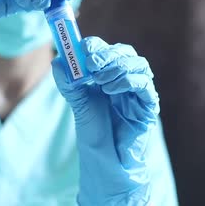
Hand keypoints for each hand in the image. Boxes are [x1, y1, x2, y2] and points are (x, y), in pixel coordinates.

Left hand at [52, 36, 159, 204]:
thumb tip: (57, 61)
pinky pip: (145, 85)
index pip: (107, 50)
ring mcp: (138, 92)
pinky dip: (129, 81)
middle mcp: (125, 79)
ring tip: (100, 81)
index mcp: (108, 74)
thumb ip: (68, 83)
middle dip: (108, 54)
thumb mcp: (78, 103)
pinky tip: (112, 90)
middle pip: (125, 53)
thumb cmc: (93, 130)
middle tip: (92, 63)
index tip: (83, 48)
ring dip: (118, 67)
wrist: (105, 159)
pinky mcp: (147, 106)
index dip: (97, 45)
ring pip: (139, 64)